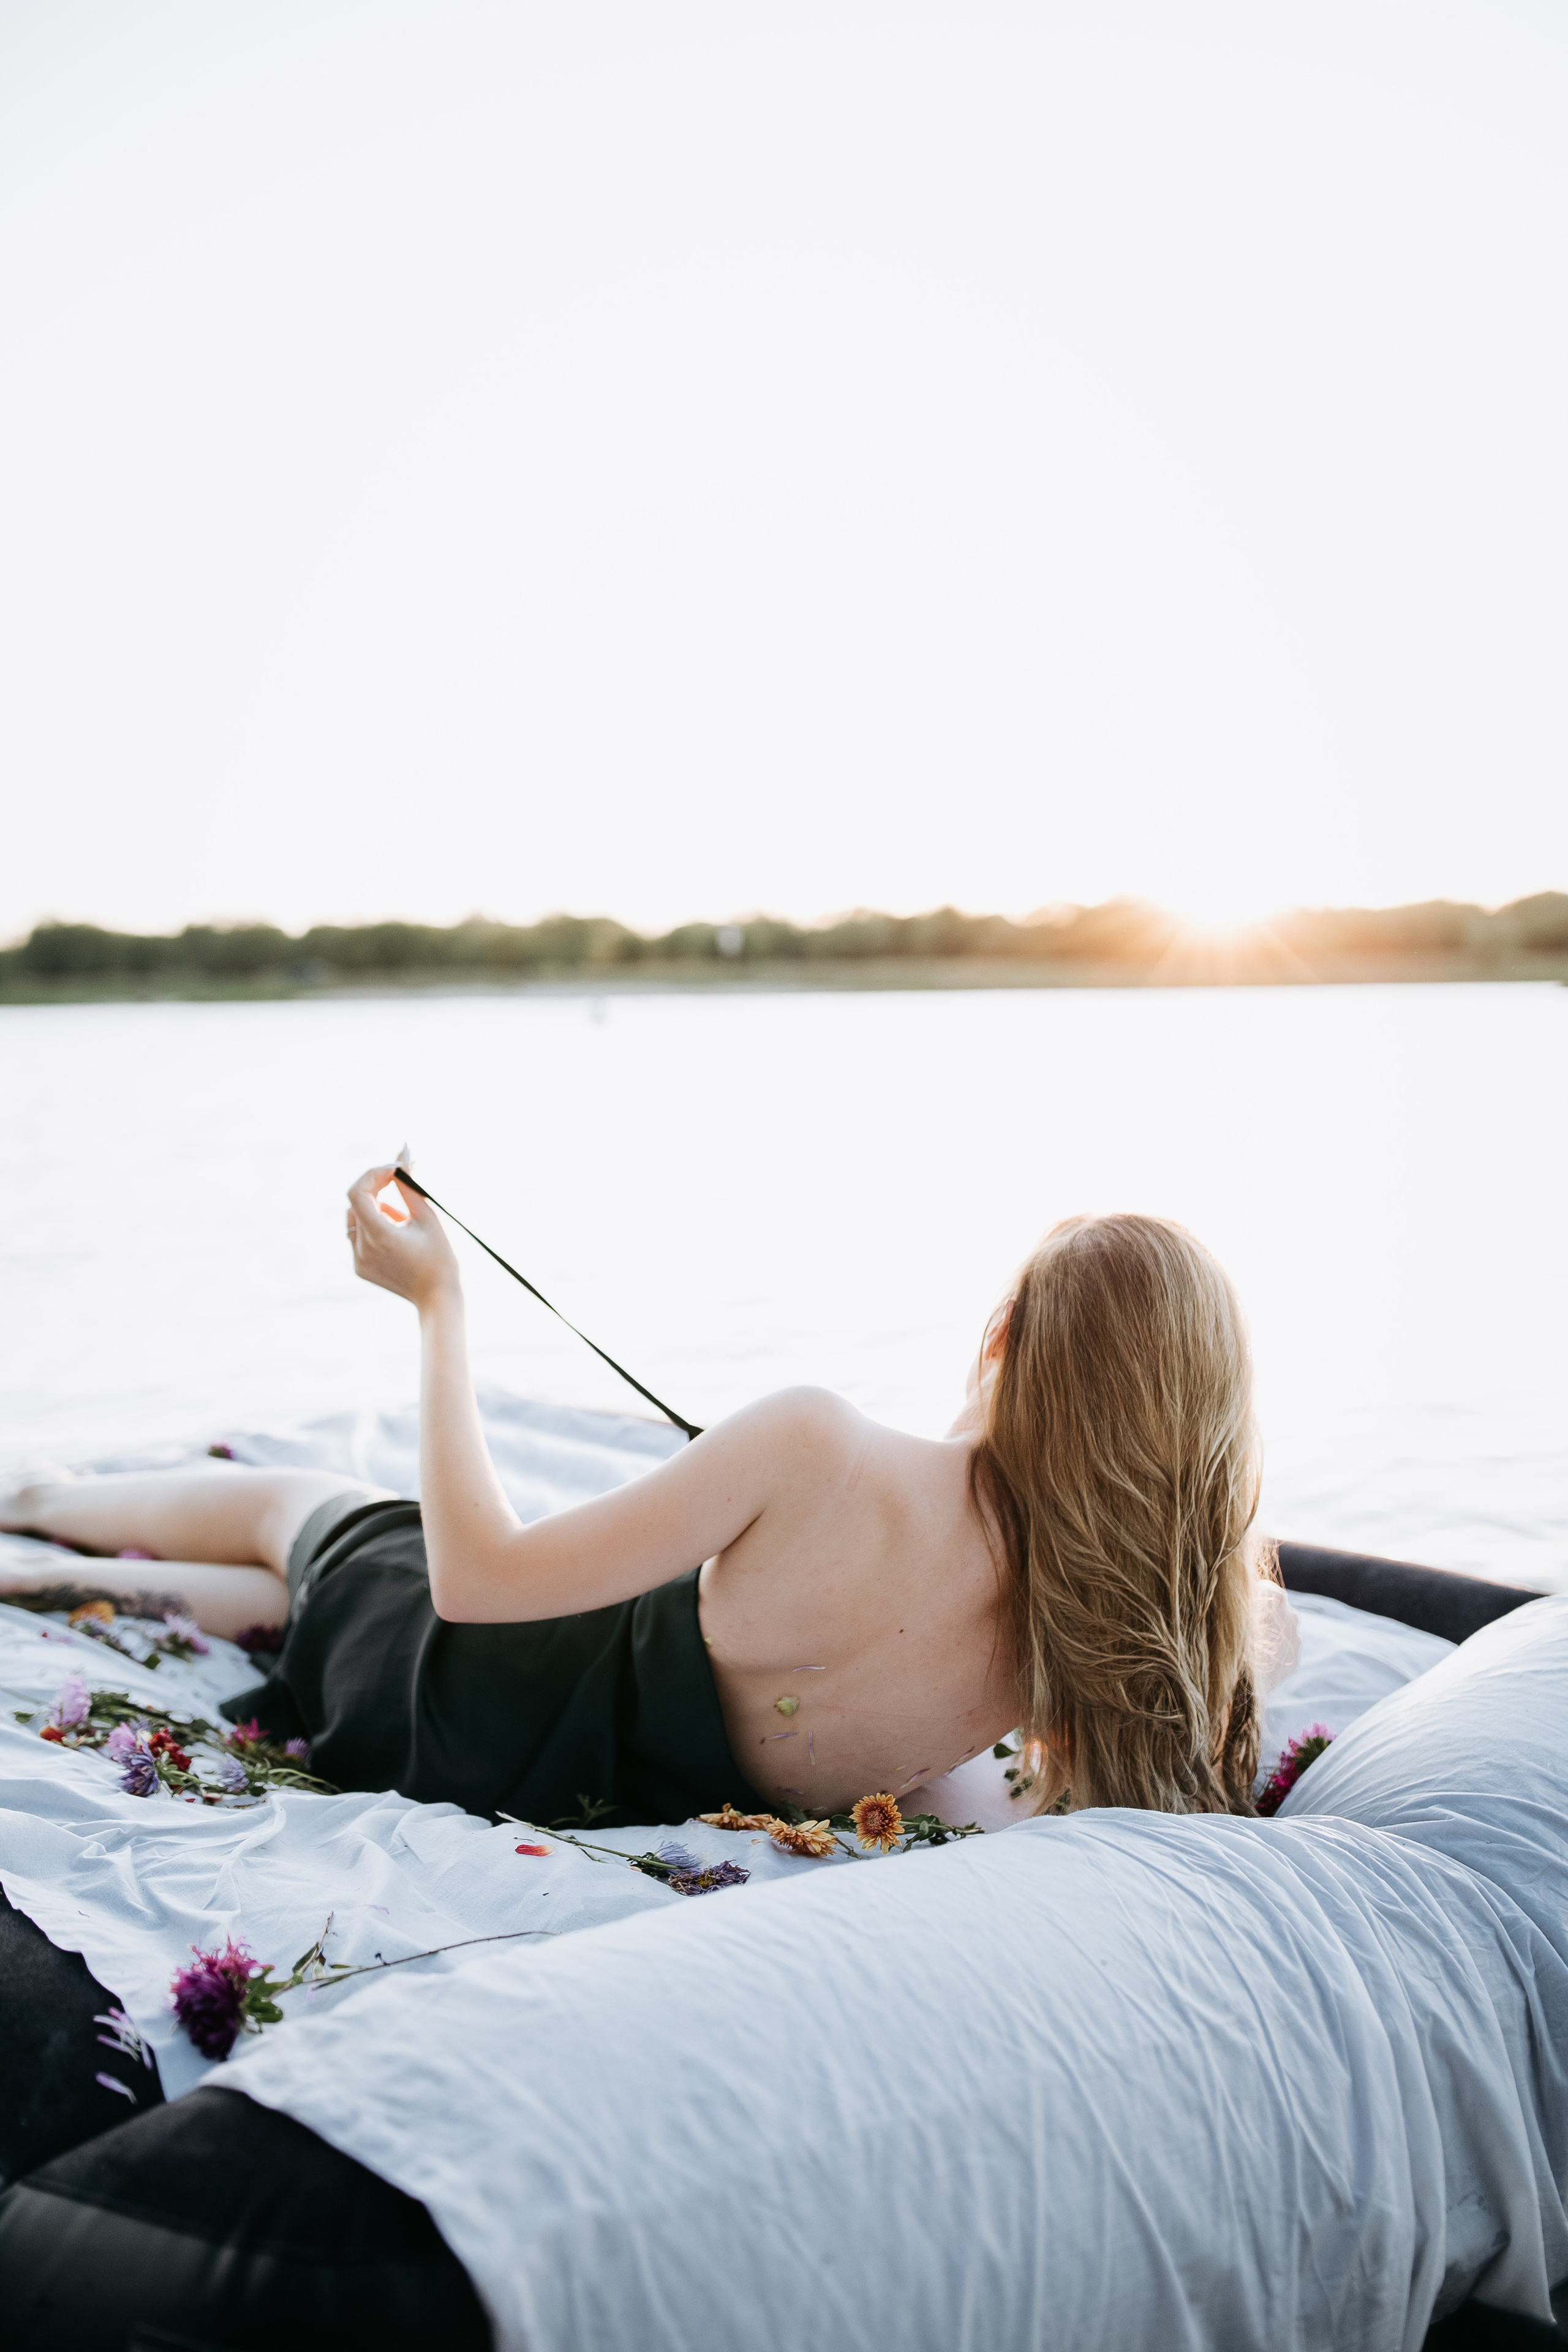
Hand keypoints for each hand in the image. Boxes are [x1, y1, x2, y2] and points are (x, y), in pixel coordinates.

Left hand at [346, 1164, 460, 1311]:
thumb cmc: (439, 1256)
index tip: (394, 1169)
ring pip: (356, 1217)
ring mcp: (358, 1259)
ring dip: (376, 1207)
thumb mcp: (427, 1217)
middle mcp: (363, 1248)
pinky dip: (373, 1227)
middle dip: (377, 1186)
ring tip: (402, 1218)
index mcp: (380, 1236)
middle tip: (399, 1179)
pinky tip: (397, 1236)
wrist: (437, 1297)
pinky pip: (357, 1235)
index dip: (373, 1174)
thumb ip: (409, 1186)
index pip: (357, 1192)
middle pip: (357, 1202)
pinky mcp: (359, 1267)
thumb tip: (402, 1157)